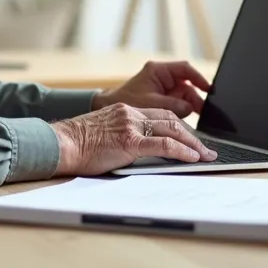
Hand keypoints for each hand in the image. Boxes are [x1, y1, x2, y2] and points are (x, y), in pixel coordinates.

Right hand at [50, 104, 217, 175]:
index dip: (180, 127)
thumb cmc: (77, 145)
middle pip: (171, 120)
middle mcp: (131, 113)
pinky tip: (192, 157)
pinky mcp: (128, 141)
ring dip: (192, 143)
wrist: (61, 144)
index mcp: (126, 110)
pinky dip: (181, 150)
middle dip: (192, 135)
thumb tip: (145, 151)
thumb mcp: (106, 134)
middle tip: (205, 149)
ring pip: (172, 129)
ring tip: (205, 156)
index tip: (191, 138)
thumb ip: (125, 137)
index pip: (161, 115)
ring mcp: (130, 125)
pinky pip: (163, 144)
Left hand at [92, 60, 210, 117]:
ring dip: (189, 110)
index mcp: (158, 71)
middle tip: (205, 114)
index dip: (199, 78)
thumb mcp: (149, 103)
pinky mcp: (160, 104)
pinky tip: (185, 126)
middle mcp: (162, 79)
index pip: (185, 69)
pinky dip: (181, 116)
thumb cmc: (121, 103)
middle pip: (187, 87)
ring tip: (194, 123)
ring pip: (184, 99)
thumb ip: (172, 105)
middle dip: (196, 100)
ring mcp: (162, 91)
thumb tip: (191, 108)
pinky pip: (176, 108)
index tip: (209, 89)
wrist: (103, 116)